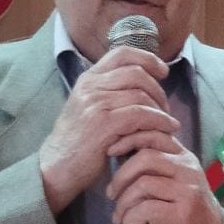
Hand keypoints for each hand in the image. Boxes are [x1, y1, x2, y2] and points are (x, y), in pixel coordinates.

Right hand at [39, 46, 176, 214]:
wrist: (55, 169)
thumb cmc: (75, 146)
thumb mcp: (85, 110)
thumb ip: (106, 95)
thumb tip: (138, 88)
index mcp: (87, 80)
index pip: (122, 53)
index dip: (147, 58)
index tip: (162, 71)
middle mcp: (90, 86)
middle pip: (136, 72)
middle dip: (158, 88)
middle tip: (165, 107)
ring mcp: (96, 103)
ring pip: (141, 93)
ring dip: (161, 108)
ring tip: (167, 122)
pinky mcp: (104, 123)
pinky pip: (141, 114)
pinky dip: (159, 121)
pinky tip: (168, 130)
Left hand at [106, 138, 222, 223]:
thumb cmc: (184, 212)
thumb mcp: (175, 183)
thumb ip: (156, 168)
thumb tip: (121, 155)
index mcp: (184, 157)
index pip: (155, 135)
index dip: (129, 139)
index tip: (111, 151)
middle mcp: (188, 169)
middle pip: (145, 158)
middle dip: (120, 177)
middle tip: (111, 195)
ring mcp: (187, 191)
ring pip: (142, 185)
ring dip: (123, 204)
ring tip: (119, 220)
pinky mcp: (181, 214)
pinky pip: (145, 209)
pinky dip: (130, 220)